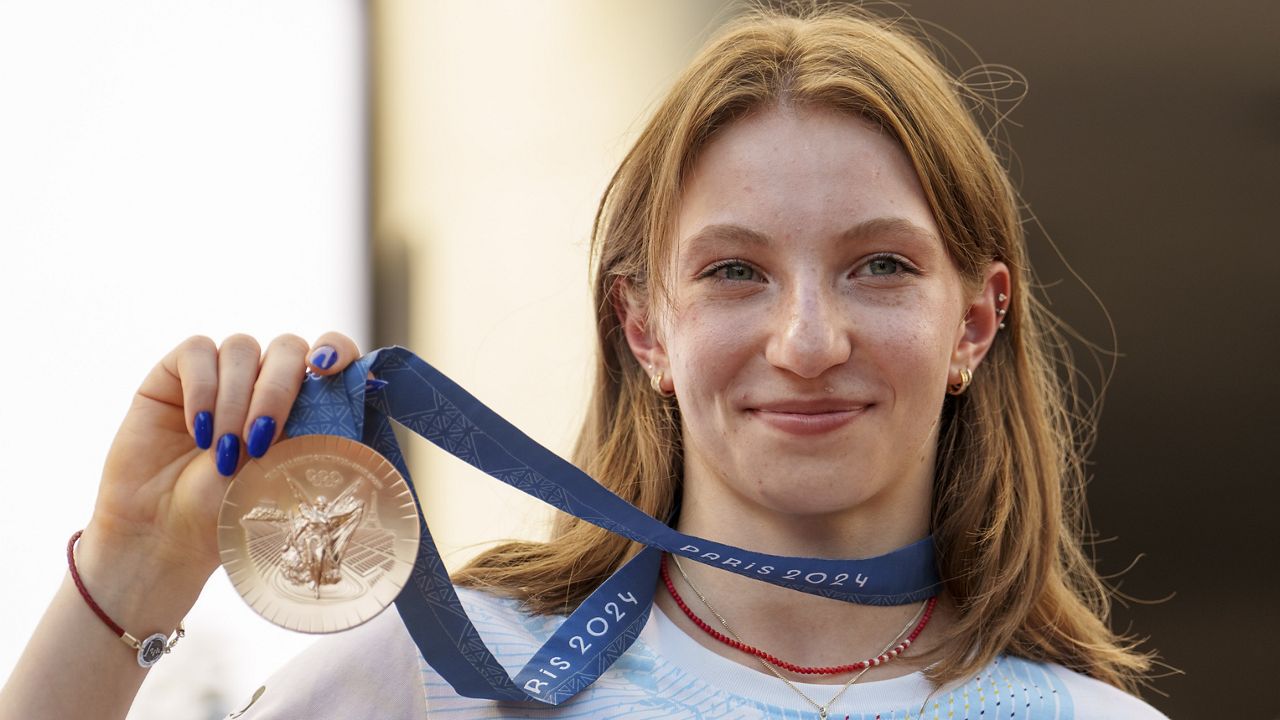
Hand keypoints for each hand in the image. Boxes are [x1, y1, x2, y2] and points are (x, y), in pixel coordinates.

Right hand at [83, 332, 360, 590]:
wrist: (168, 533)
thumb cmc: (232, 510)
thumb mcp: (285, 474)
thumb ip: (316, 434)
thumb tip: (356, 401)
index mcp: (303, 400)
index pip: (332, 351)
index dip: (337, 348)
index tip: (329, 368)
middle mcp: (264, 379)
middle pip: (287, 348)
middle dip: (277, 391)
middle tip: (261, 440)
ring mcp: (222, 372)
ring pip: (242, 348)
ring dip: (235, 401)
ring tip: (224, 453)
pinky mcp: (176, 372)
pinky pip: (197, 352)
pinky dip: (202, 390)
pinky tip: (199, 431)